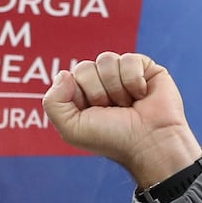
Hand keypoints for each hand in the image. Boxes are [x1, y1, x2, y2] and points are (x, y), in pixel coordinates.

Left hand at [43, 51, 201, 186]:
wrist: (149, 143)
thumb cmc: (112, 140)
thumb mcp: (71, 129)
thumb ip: (53, 103)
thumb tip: (64, 74)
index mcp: (82, 96)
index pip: (69, 77)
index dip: (79, 95)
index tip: (93, 114)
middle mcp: (101, 83)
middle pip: (85, 67)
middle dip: (97, 92)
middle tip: (112, 111)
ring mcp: (122, 74)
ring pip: (107, 60)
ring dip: (116, 88)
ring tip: (127, 105)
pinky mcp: (144, 68)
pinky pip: (129, 59)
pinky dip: (134, 81)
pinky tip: (141, 96)